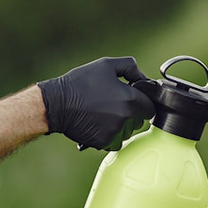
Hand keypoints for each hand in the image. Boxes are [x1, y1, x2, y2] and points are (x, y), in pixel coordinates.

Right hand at [37, 57, 155, 150]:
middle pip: (139, 121)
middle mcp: (126, 118)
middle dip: (131, 114)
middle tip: (113, 104)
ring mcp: (115, 132)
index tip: (134, 99)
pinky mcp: (104, 142)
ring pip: (127, 132)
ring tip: (103, 114)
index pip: (150, 107)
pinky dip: (109, 134)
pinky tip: (97, 123)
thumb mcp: (106, 65)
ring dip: (120, 125)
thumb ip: (130, 67)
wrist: (56, 104)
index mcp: (131, 99)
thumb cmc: (80, 83)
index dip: (143, 102)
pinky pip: (114, 140)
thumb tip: (143, 78)